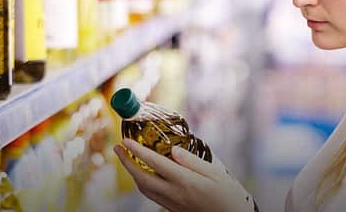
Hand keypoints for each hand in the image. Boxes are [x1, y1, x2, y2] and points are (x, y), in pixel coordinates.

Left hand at [114, 139, 256, 211]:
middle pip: (142, 178)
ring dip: (131, 173)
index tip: (126, 141)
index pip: (155, 163)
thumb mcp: (215, 172)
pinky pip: (151, 195)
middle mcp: (175, 193)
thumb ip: (192, 160)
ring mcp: (172, 203)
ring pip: (144, 189)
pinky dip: (142, 183)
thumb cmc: (228, 194)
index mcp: (186, 181)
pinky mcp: (173, 209)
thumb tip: (174, 150)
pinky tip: (142, 174)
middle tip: (117, 148)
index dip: (138, 151)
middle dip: (126, 162)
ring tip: (126, 159)